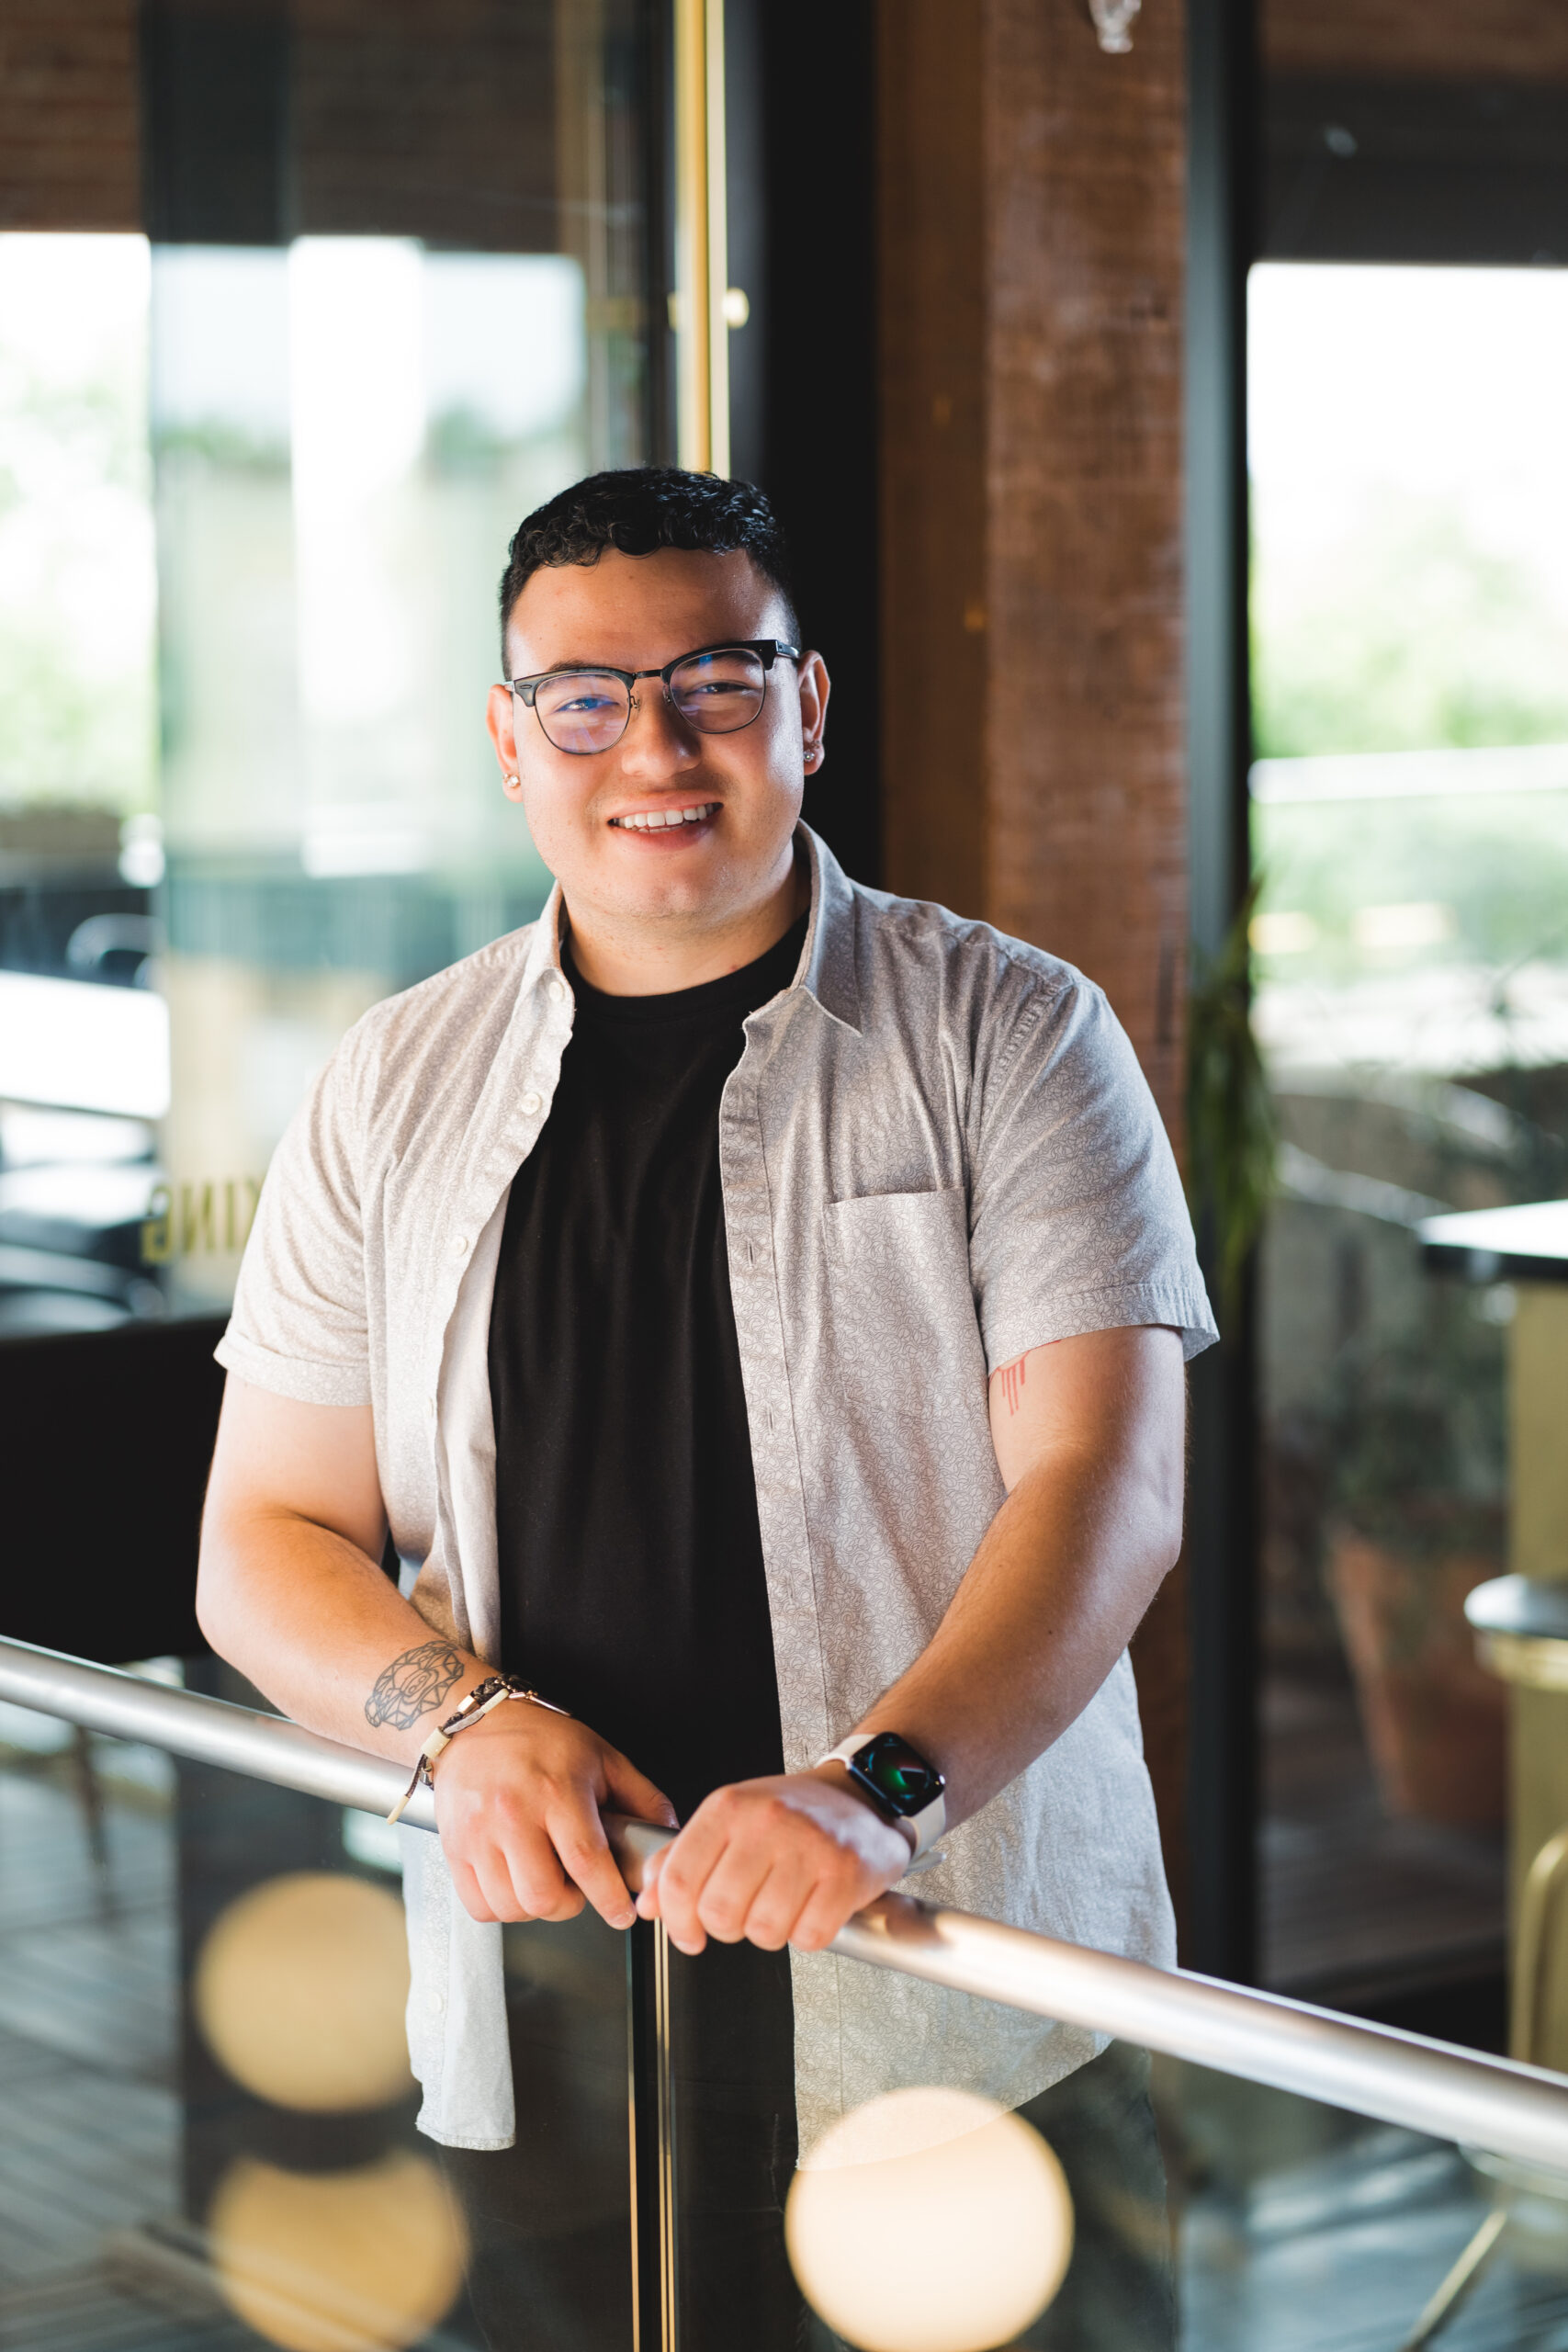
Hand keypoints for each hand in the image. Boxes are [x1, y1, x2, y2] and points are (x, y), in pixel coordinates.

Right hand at [433, 1702, 676, 1930]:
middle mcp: (513, 1813)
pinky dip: (501, 1907)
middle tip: (577, 1888)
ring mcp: (478, 1833)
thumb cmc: (540, 1740)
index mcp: (556, 1791)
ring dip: (536, 1907)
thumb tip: (669, 1834)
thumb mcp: (602, 1757)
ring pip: (511, 1907)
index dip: (609, 1897)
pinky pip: (478, 1906)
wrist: (475, 1724)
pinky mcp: (454, 1848)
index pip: (586, 1860)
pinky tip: (515, 1883)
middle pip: (543, 1895)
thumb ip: (642, 1798)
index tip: (622, 1913)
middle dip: (570, 1905)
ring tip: (546, 1879)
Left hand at [634, 1768, 911, 1955]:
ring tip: (781, 1905)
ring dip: (769, 1932)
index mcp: (728, 1807)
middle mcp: (767, 1822)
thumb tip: (650, 1905)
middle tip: (744, 1913)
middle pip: (720, 1913)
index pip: (681, 1880)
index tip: (687, 1934)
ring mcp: (809, 1847)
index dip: (676, 1921)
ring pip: (764, 1931)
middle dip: (727, 1928)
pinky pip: (810, 1936)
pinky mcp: (846, 1874)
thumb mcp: (728, 1820)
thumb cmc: (792, 1813)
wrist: (862, 1795)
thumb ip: (681, 1860)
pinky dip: (808, 1933)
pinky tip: (811, 1907)